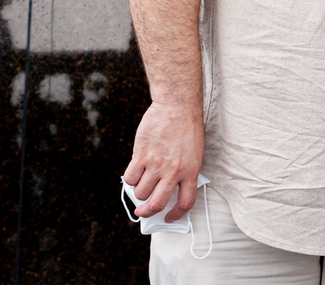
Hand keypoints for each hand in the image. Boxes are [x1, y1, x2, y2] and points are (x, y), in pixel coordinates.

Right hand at [123, 101, 204, 221]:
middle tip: (142, 211)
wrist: (177, 106)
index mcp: (191, 171)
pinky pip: (130, 177)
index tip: (168, 217)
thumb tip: (170, 189)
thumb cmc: (188, 127)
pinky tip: (135, 172)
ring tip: (141, 184)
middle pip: (157, 204)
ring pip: (140, 192)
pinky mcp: (141, 155)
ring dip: (138, 192)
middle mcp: (173, 171)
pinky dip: (130, 179)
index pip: (185, 203)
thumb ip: (184, 171)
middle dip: (147, 212)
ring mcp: (157, 164)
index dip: (176, 215)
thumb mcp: (195, 153)